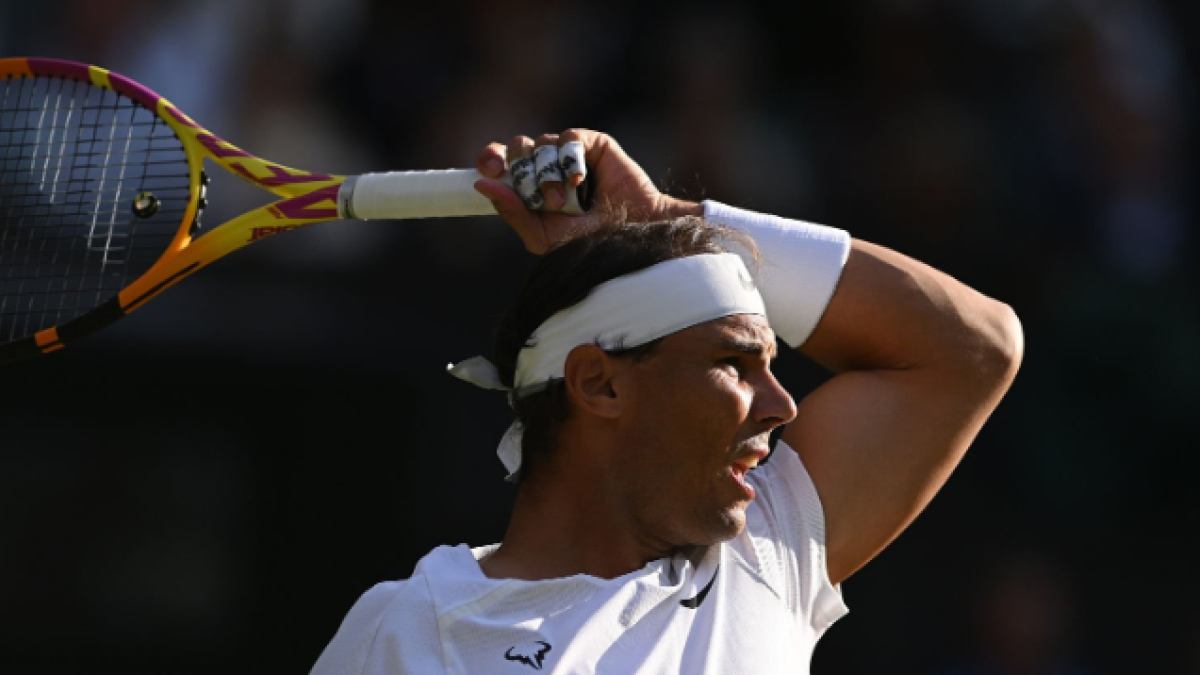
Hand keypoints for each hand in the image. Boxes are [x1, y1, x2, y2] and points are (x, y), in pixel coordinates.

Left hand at [473, 129, 700, 253]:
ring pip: (540, 144)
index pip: (499, 159)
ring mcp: (569, 152)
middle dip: (526, 176)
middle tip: (547, 201)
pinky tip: (580, 181)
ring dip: (550, 175)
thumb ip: (512, 212)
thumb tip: (481, 184)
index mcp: (530, 185)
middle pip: (516, 148)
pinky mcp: (592, 143)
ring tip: (569, 199)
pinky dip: (570, 160)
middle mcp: (546, 165)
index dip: (491, 158)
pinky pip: (567, 138)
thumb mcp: (543, 236)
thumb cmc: (589, 241)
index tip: (492, 171)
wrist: (631, 235)